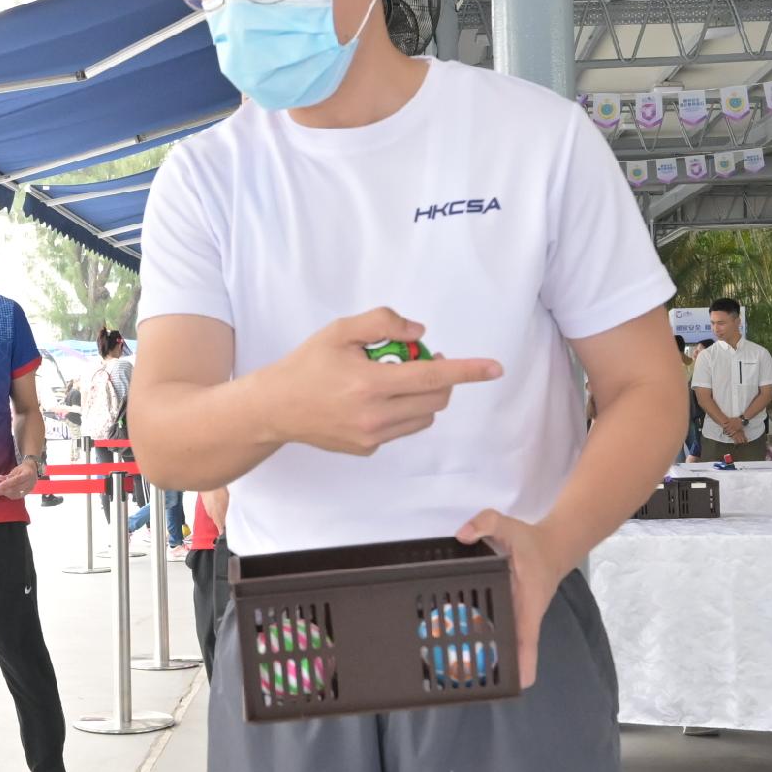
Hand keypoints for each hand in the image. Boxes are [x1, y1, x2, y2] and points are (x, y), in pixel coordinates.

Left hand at [0, 459, 43, 498]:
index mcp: (28, 474)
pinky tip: (5, 493)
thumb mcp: (16, 469)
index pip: (16, 480)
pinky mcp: (28, 493)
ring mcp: (30, 489)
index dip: (6, 484)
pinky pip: (18, 496)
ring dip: (6, 494)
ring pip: (16, 494)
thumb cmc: (23, 468)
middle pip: (16, 489)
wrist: (33, 470)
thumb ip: (7, 476)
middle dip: (4, 491)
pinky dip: (10, 495)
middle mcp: (30, 482)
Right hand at [275, 309, 502, 458]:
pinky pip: (403, 428)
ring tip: (393, 379)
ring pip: (424, 415)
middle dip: (441, 377)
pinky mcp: (368, 449)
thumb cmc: (307, 365)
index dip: (467, 370)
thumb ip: (382, 323)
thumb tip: (420, 333)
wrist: (276, 408)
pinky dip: (402, 410)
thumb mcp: (340, 331)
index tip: (495, 368)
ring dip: (423, 395)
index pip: (432, 376)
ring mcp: (373, 437)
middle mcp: (375, 415)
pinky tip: (373, 400)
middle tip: (421, 357)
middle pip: (436, 398)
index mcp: (369, 383)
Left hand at [453, 506, 579, 688]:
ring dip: (486, 658)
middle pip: (513, 653)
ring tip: (453, 669)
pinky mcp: (510, 616)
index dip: (522, 665)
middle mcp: (522, 618)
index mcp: (527, 604)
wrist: (552, 546)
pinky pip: (497, 633)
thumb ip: (486, 523)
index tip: (514, 686)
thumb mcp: (508, 524)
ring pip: (504, 646)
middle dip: (494, 668)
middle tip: (463, 679)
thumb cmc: (531, 542)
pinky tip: (455, 644)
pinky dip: (481, 641)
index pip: (527, 641)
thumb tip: (464, 535)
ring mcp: (517, 620)